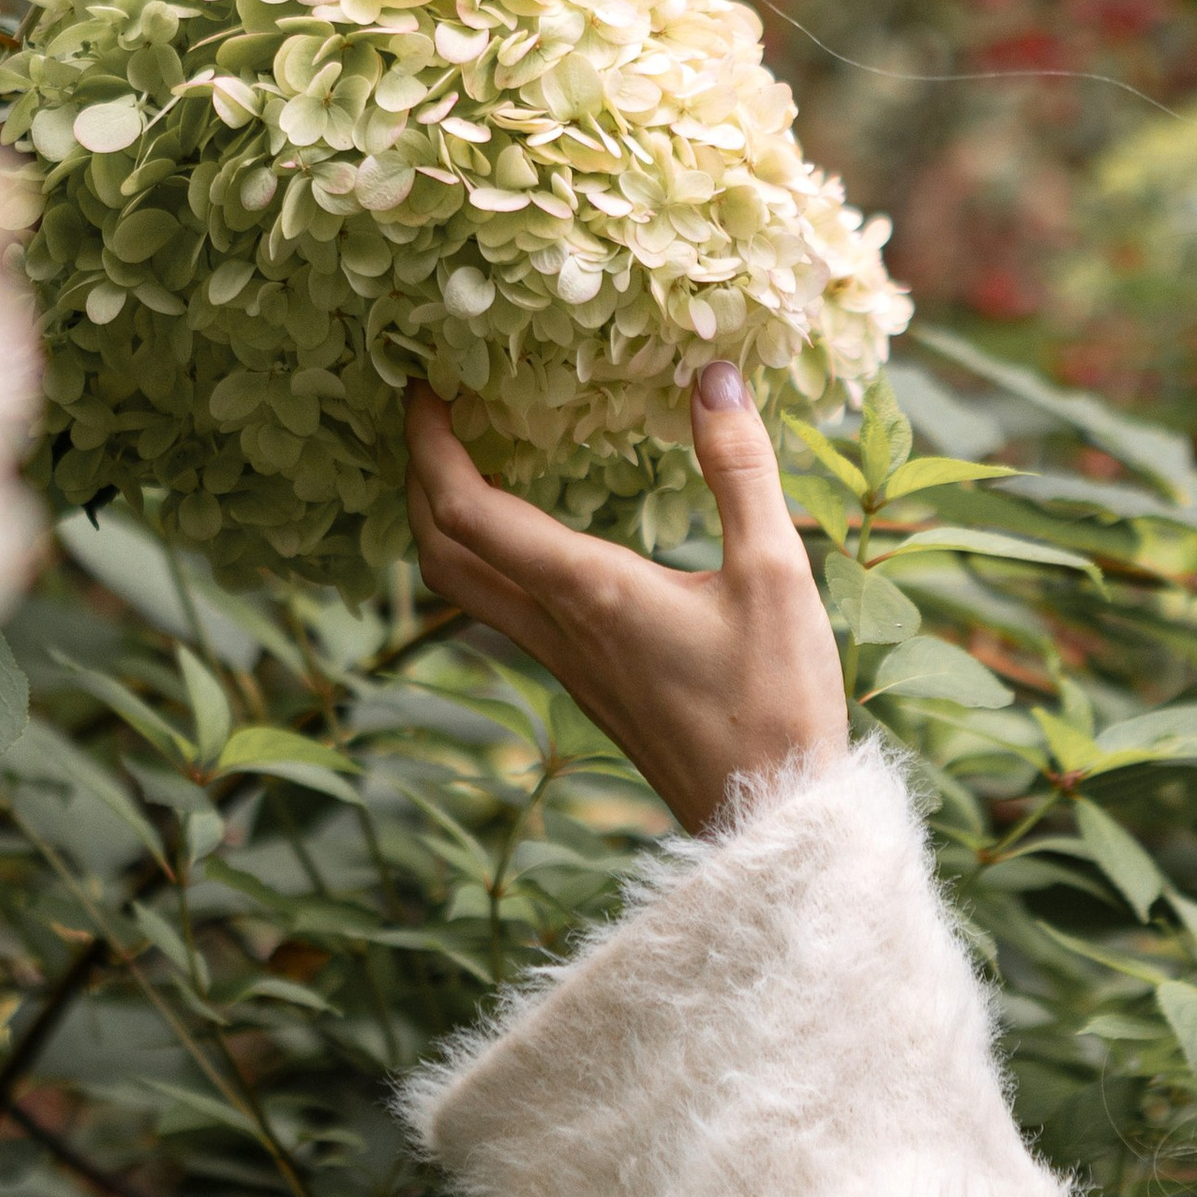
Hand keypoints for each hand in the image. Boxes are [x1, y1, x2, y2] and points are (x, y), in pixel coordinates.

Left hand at [403, 367, 848, 832]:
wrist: (772, 820)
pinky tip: (538, 537)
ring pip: (467, 590)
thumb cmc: (776, 702)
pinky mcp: (589, 686)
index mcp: (587, 592)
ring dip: (451, 524)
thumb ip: (740, 469)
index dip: (429, 444)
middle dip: (420, 480)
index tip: (422, 386)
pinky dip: (495, 559)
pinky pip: (509, 611)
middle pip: (441, 555)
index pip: (468, 511)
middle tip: (434, 417)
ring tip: (475, 461)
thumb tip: (713, 376)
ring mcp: (567, 664)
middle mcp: (558, 629)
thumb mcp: (775, 572)